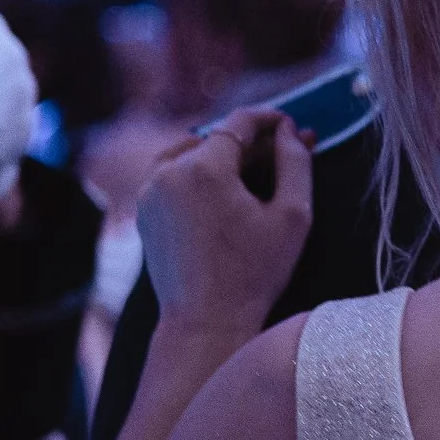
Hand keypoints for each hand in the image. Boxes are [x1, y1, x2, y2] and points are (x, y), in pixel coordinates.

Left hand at [139, 107, 314, 336]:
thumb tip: (292, 131)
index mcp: (204, 168)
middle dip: (253, 143)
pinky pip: (174, 175)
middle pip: (217, 138)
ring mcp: (150, 190)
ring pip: (192, 153)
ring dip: (224, 156)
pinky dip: (200, 174)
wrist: (206, 321)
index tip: (292, 125)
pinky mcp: (143, 210)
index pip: (240, 122)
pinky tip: (226, 192)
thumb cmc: (254, 273)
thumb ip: (296, 162)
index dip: (270, 118)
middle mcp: (168, 171)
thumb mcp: (293, 216)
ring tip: (256, 173)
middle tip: (288, 151)